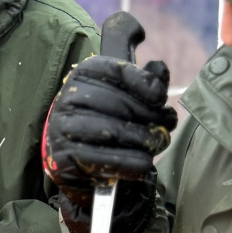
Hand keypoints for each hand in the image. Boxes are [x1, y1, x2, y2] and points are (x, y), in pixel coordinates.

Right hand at [43, 57, 178, 207]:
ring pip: (115, 131)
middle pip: (120, 104)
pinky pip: (106, 159)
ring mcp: (64, 127)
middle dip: (151, 116)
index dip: (144, 84)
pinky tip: (144, 164)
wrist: (69, 154)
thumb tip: (159, 69)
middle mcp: (69, 97)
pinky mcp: (65, 155)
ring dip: (145, 141)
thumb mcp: (120, 95)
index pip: (117, 72)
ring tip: (159, 144)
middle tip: (167, 126)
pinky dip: (131, 163)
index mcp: (84, 75)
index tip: (160, 98)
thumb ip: (143, 82)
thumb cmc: (102, 119)